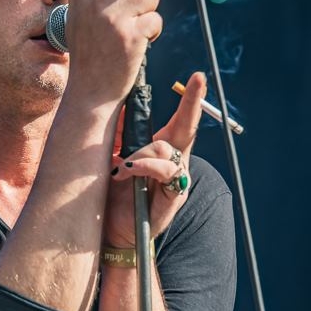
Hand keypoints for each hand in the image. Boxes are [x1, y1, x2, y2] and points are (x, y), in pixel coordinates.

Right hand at [62, 0, 162, 105]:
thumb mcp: (79, 20)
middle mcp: (94, 2)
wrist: (90, 91)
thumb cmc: (89, 57)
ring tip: (140, 28)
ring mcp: (113, 17)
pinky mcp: (131, 34)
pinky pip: (156, 20)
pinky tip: (141, 44)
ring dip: (151, 11)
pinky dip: (154, 32)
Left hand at [103, 71, 206, 246]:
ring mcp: (177, 178)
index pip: (178, 120)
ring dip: (141, 153)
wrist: (113, 232)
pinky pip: (166, 171)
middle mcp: (174, 161)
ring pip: (166, 148)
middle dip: (192, 102)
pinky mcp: (175, 195)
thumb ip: (118, 138)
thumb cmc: (113, 196)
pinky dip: (145, 167)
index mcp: (160, 151)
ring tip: (122, 167)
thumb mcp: (112, 160)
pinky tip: (128, 172)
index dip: (189, 100)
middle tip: (198, 79)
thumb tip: (114, 107)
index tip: (198, 78)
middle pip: (186, 127)